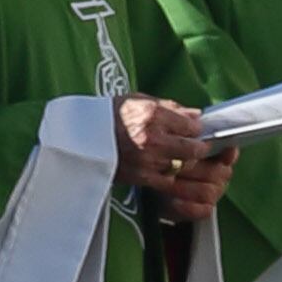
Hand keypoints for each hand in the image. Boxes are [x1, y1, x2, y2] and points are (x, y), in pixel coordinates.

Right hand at [118, 94, 230, 221]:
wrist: (81, 137)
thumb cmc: (110, 115)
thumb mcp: (139, 100)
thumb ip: (170, 107)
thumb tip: (195, 115)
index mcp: (152, 115)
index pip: (190, 126)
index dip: (197, 128)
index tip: (196, 129)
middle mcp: (152, 138)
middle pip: (192, 149)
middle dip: (200, 148)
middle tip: (200, 147)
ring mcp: (148, 160)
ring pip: (184, 166)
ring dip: (189, 164)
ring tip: (187, 159)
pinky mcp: (142, 177)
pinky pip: (169, 181)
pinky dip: (175, 176)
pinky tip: (172, 170)